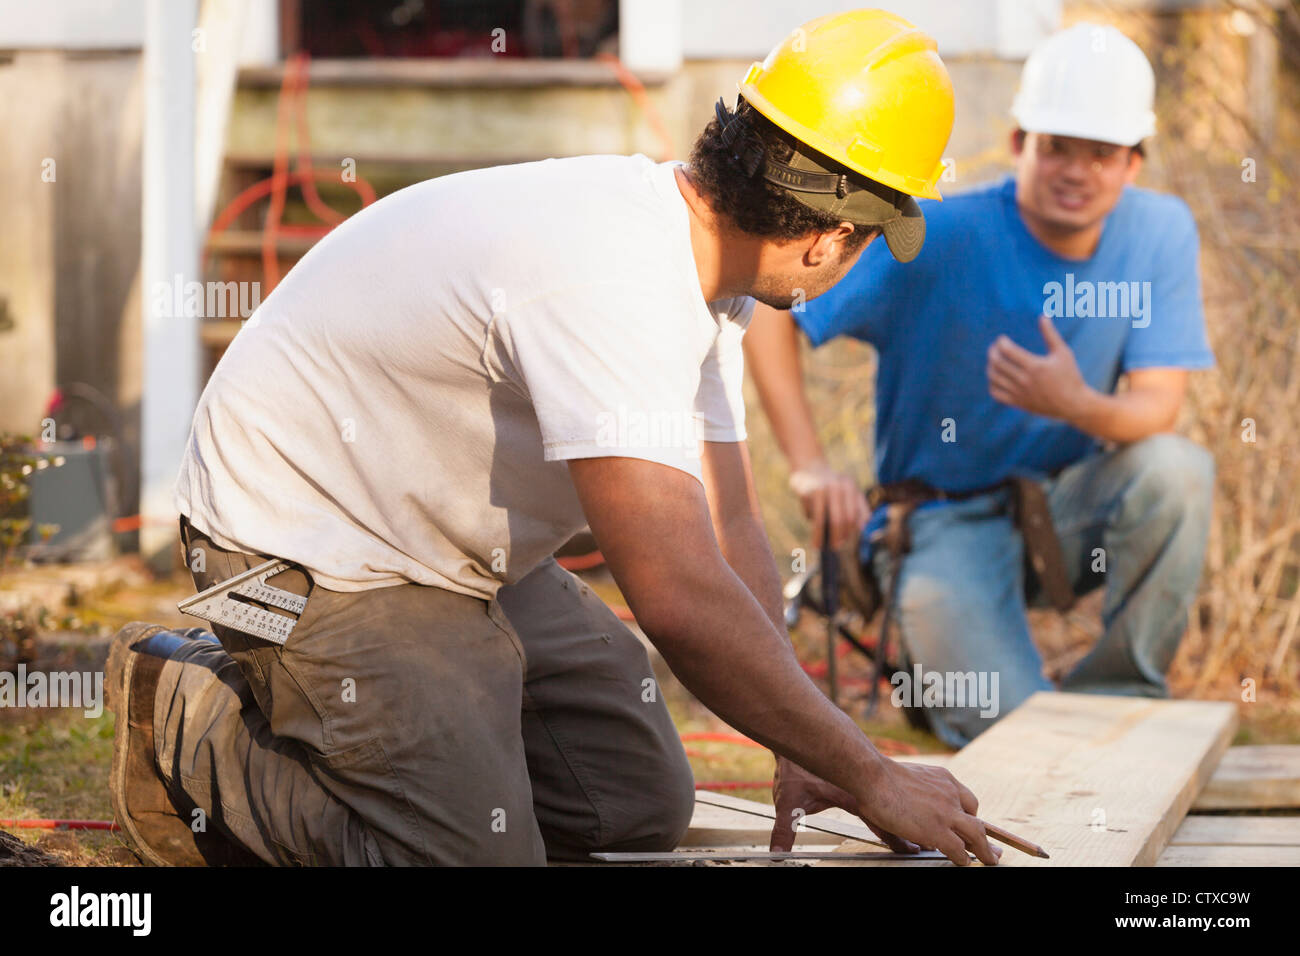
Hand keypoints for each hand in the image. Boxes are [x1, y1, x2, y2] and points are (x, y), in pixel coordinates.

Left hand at [769, 756, 918, 853]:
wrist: (797, 736)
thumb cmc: (793, 770)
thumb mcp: (787, 803)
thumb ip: (783, 830)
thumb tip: (776, 852)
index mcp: (849, 796)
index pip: (878, 822)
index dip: (895, 837)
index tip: (912, 847)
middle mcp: (861, 787)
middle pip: (891, 812)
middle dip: (908, 829)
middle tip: (923, 844)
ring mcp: (863, 779)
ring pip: (892, 800)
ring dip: (906, 814)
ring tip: (922, 829)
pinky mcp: (860, 774)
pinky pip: (884, 791)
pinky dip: (896, 803)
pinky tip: (907, 809)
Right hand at [788, 461, 868, 549]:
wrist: (809, 467)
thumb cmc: (831, 486)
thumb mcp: (849, 492)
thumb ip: (860, 508)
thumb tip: (864, 528)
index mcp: (850, 487)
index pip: (853, 515)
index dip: (849, 532)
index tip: (844, 542)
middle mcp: (837, 486)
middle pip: (840, 519)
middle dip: (837, 536)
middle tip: (834, 547)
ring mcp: (821, 488)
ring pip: (821, 519)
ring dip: (819, 535)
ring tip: (817, 546)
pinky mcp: (806, 491)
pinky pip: (809, 513)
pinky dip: (809, 518)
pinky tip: (809, 517)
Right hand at [850, 758, 1002, 865]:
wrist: (873, 776)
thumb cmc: (879, 777)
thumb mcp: (907, 782)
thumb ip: (916, 800)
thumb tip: (915, 816)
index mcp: (942, 778)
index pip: (966, 799)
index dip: (968, 814)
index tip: (969, 823)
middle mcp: (949, 793)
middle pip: (975, 818)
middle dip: (984, 835)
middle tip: (992, 848)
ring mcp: (946, 812)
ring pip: (976, 834)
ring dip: (983, 850)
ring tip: (989, 860)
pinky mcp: (938, 831)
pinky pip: (959, 849)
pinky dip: (964, 858)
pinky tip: (964, 863)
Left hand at [987, 316, 1090, 422]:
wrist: (1073, 404)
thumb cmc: (1070, 376)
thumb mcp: (1063, 353)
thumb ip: (1050, 334)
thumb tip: (1042, 316)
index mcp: (1035, 366)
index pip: (1008, 351)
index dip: (1001, 342)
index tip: (1002, 339)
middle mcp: (1024, 380)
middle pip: (997, 363)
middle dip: (992, 352)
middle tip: (994, 347)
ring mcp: (1020, 393)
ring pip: (994, 378)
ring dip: (990, 366)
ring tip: (994, 360)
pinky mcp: (1018, 403)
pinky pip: (996, 393)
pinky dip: (992, 383)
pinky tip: (997, 376)